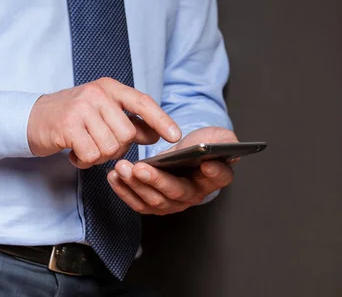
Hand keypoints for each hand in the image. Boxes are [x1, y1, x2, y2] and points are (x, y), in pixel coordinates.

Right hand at [27, 77, 181, 167]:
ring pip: (109, 147)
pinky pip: (90, 155)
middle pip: (126, 134)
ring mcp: (81, 108)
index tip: (175, 136)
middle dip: (117, 148)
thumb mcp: (102, 111)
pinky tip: (74, 153)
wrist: (32, 118)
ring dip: (98, 156)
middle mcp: (96, 93)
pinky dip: (84, 161)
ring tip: (84, 147)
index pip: (142, 102)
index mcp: (109, 87)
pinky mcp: (67, 126)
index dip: (161, 120)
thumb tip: (157, 133)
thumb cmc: (71, 116)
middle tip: (99, 145)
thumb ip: (129, 121)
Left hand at [107, 126, 237, 214]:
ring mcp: (172, 203)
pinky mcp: (153, 204)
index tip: (206, 163)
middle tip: (139, 167)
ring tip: (122, 168)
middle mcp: (194, 195)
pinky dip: (124, 190)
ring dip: (135, 185)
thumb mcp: (217, 137)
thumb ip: (226, 141)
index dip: (215, 172)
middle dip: (156, 180)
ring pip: (153, 200)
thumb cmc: (199, 144)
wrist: (180, 153)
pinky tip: (114, 176)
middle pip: (176, 192)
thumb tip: (227, 148)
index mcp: (213, 177)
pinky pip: (137, 202)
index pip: (220, 178)